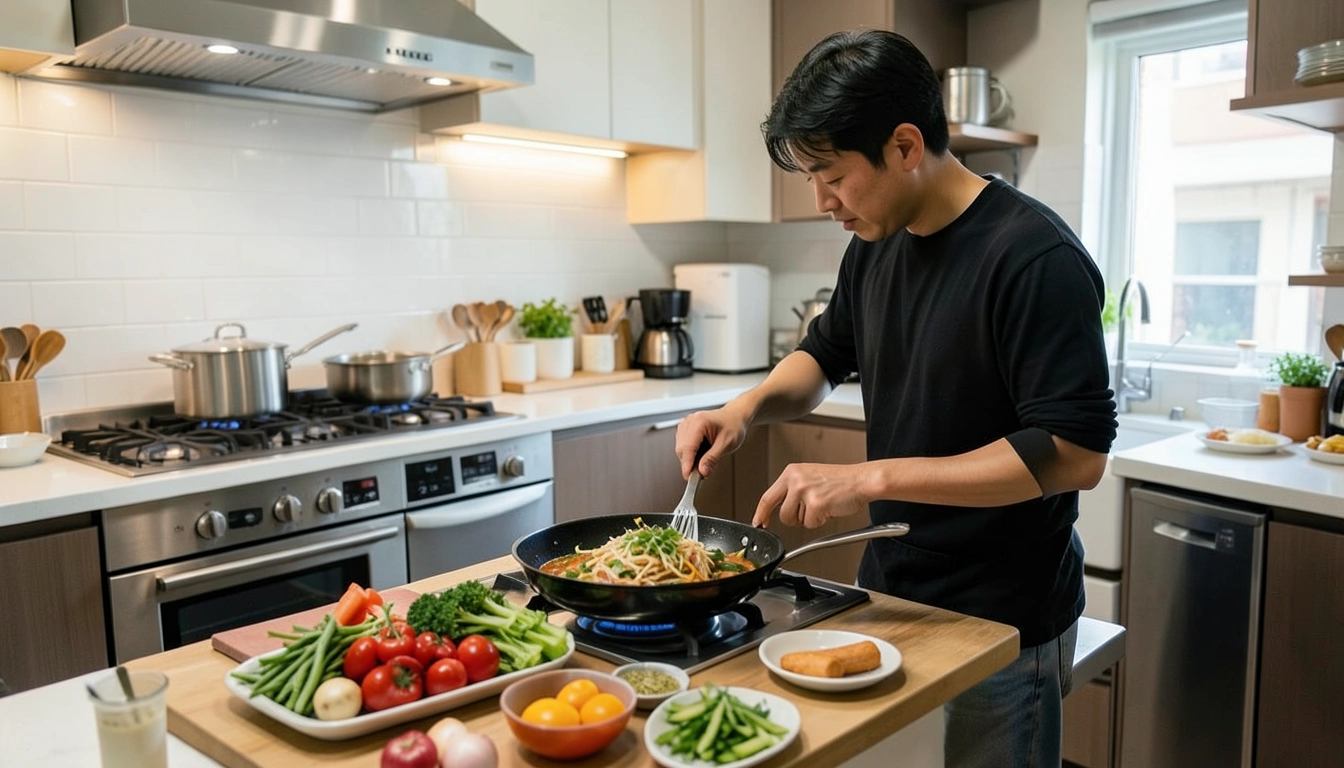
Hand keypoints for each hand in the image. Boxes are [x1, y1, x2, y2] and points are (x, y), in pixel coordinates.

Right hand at [675, 407, 748, 479]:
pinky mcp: (685, 428)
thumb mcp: (726, 444)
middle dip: (690, 463)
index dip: (687, 464)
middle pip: (682, 449)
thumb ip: (713, 458)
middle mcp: (690, 421)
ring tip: (705, 460)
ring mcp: (686, 423)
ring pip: (681, 449)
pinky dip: (690, 453)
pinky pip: (682, 445)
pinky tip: (701, 453)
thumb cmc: (733, 426)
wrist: (734, 416)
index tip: (688, 477)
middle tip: (702, 472)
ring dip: (690, 459)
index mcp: (699, 422)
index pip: (688, 447)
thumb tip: (702, 472)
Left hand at [753, 462, 870, 528]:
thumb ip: (792, 490)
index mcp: (791, 472)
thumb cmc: (840, 480)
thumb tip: (778, 508)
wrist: (860, 479)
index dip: (761, 513)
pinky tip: (829, 508)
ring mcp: (804, 491)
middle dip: (796, 519)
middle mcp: (795, 480)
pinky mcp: (816, 503)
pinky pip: (811, 524)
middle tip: (811, 511)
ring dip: (810, 519)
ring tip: (823, 504)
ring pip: (797, 521)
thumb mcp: (809, 477)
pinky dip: (821, 521)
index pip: (768, 497)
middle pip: (783, 515)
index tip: (758, 522)